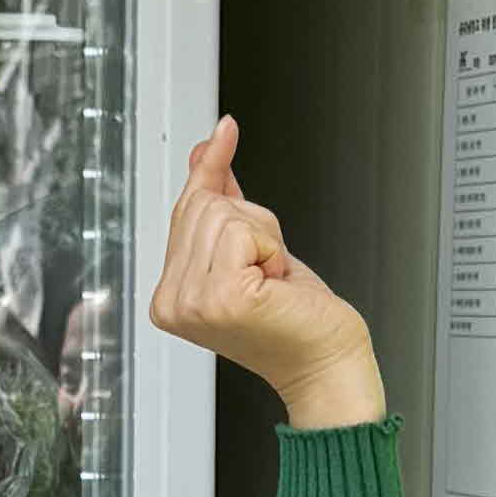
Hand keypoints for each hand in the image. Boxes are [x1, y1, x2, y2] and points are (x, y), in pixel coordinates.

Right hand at [146, 119, 386, 426]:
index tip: (225, 131)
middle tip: (267, 271)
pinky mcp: (221, 297)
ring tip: (271, 282)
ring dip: (264, 239)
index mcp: (169, 296)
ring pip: (224, 213)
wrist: (326, 364)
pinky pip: (243, 230)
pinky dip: (272, 249)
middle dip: (251, 223)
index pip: (186, 210)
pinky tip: (275, 284)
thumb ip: (222, 199)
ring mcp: (192, 302)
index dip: (212, 173)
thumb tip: (207, 146)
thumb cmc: (296, 318)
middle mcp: (171, 302)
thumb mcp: (253, 248)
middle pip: (204, 205)